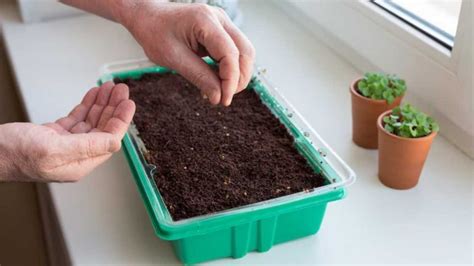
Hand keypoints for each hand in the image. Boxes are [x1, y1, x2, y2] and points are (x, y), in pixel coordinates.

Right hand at [0, 82, 134, 181]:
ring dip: (101, 104)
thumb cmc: (14, 153)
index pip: (109, 139)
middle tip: (121, 90)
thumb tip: (116, 143)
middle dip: (113, 108)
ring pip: (91, 122)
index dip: (121, 120)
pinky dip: (86, 105)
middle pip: (103, 129)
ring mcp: (65, 145)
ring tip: (109, 88)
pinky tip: (92, 94)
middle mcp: (76, 155)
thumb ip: (88, 146)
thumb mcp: (54, 149)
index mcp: (80, 163)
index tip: (128, 103)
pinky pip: (77, 119)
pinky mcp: (55, 136)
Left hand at [120, 2, 255, 105]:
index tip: (224, 100)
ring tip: (220, 91)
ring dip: (237, 74)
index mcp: (205, 21)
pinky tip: (216, 81)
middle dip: (240, 79)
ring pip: (244, 52)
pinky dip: (229, 69)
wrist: (147, 16)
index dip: (231, 80)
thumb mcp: (173, 58)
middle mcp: (219, 18)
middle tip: (224, 98)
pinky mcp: (221, 30)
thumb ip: (199, 76)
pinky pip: (234, 52)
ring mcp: (222, 23)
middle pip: (245, 52)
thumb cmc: (154, 32)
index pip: (230, 54)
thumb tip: (219, 97)